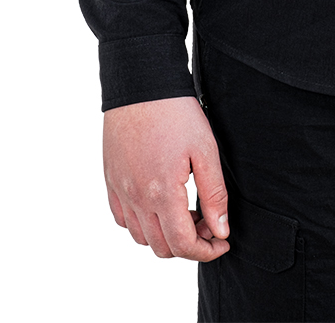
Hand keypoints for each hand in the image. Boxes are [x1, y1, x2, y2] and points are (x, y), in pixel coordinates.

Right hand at [103, 96, 231, 260]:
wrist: (142, 85)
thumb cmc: (176, 113)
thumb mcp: (205, 150)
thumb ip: (214, 194)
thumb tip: (221, 230)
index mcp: (162, 194)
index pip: (183, 245)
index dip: (206, 251)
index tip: (223, 241)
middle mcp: (136, 199)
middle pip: (162, 247)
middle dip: (189, 245)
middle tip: (208, 223)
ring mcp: (120, 191)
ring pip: (141, 238)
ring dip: (166, 236)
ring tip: (187, 212)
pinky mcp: (111, 180)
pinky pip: (123, 219)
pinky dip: (142, 224)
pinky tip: (160, 205)